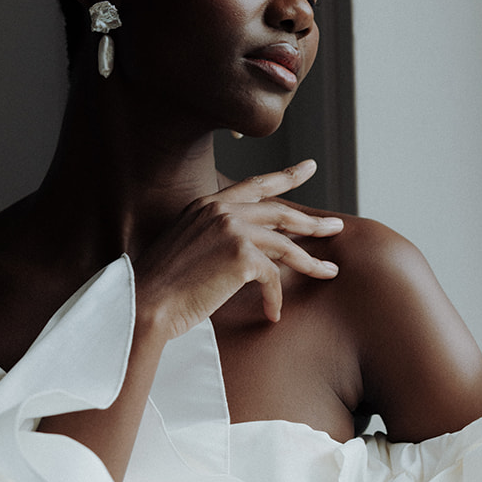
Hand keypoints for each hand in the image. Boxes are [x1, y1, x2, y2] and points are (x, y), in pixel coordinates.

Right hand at [133, 159, 343, 336]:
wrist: (146, 303)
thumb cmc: (163, 286)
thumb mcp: (190, 247)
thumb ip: (217, 237)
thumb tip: (251, 249)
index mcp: (207, 204)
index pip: (255, 185)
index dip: (286, 176)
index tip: (308, 167)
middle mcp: (221, 210)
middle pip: (280, 211)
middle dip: (312, 221)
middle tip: (335, 226)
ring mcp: (232, 229)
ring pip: (285, 245)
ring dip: (311, 261)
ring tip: (330, 271)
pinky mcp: (241, 256)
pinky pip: (272, 277)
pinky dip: (275, 298)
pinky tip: (273, 313)